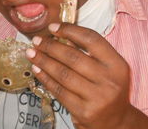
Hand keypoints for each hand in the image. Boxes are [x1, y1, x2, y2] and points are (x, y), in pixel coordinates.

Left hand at [26, 23, 147, 128]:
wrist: (116, 122)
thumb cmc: (108, 89)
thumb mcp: (105, 68)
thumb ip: (87, 52)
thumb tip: (61, 36)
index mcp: (117, 65)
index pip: (92, 40)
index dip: (70, 30)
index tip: (53, 27)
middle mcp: (109, 81)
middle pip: (73, 57)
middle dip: (50, 46)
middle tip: (36, 40)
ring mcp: (97, 98)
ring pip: (63, 74)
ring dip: (43, 61)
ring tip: (31, 53)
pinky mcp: (84, 112)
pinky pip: (59, 91)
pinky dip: (45, 78)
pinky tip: (36, 70)